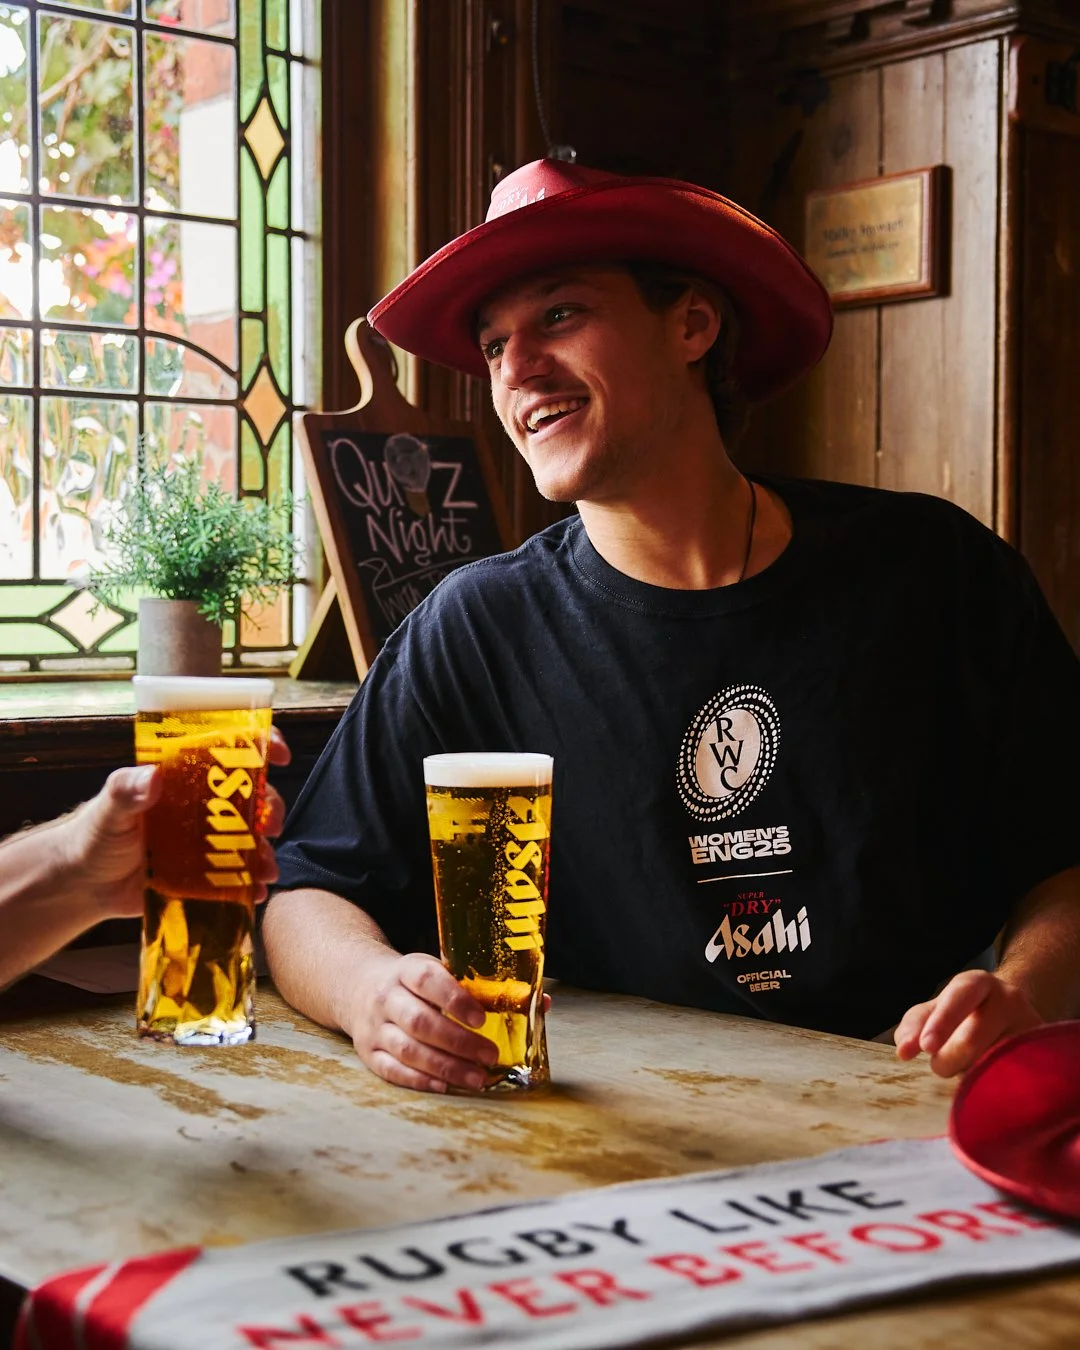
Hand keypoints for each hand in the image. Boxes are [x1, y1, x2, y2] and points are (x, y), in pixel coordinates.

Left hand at [63, 726, 291, 921]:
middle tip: (271, 825)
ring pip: (252, 838)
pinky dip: (251, 883)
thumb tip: (151, 776)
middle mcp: (205, 804)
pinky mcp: (206, 873)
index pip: (231, 750)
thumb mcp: (108, 808)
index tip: (279, 753)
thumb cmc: (95, 833)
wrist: (85, 883)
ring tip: (266, 869)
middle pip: (253, 796)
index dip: (262, 745)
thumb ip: (126, 790)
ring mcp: (209, 840)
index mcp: (186, 777)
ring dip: (266, 851)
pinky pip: (238, 875)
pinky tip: (256, 891)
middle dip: (272, 807)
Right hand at [345, 950, 502, 1093]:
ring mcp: (374, 1028)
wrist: (358, 987)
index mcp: (405, 970)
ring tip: (477, 1077)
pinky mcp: (368, 1054)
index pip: (426, 980)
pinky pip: (392, 1071)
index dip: (454, 999)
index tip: (481, 1018)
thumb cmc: (410, 982)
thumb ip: (466, 983)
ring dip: (445, 1067)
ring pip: (408, 1050)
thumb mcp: (431, 968)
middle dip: (458, 1042)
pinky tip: (445, 1086)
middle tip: (490, 1055)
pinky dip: (420, 1081)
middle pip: (419, 1022)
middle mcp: (385, 998)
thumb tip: (528, 1001)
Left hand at [894, 969, 1042, 1076]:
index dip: (942, 1021)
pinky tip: (986, 1085)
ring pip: (990, 1063)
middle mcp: (1009, 999)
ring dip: (970, 1075)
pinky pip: (1012, 1078)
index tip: (925, 1047)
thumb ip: (917, 1023)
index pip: (959, 996)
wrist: (1014, 1012)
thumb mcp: (938, 1008)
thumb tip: (904, 1049)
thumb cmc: (965, 1013)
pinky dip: (993, 1085)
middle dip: (947, 1059)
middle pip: (973, 1038)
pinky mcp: (1043, 1053)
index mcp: (978, 982)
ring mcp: (1030, 1026)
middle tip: (940, 1067)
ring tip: (966, 1071)